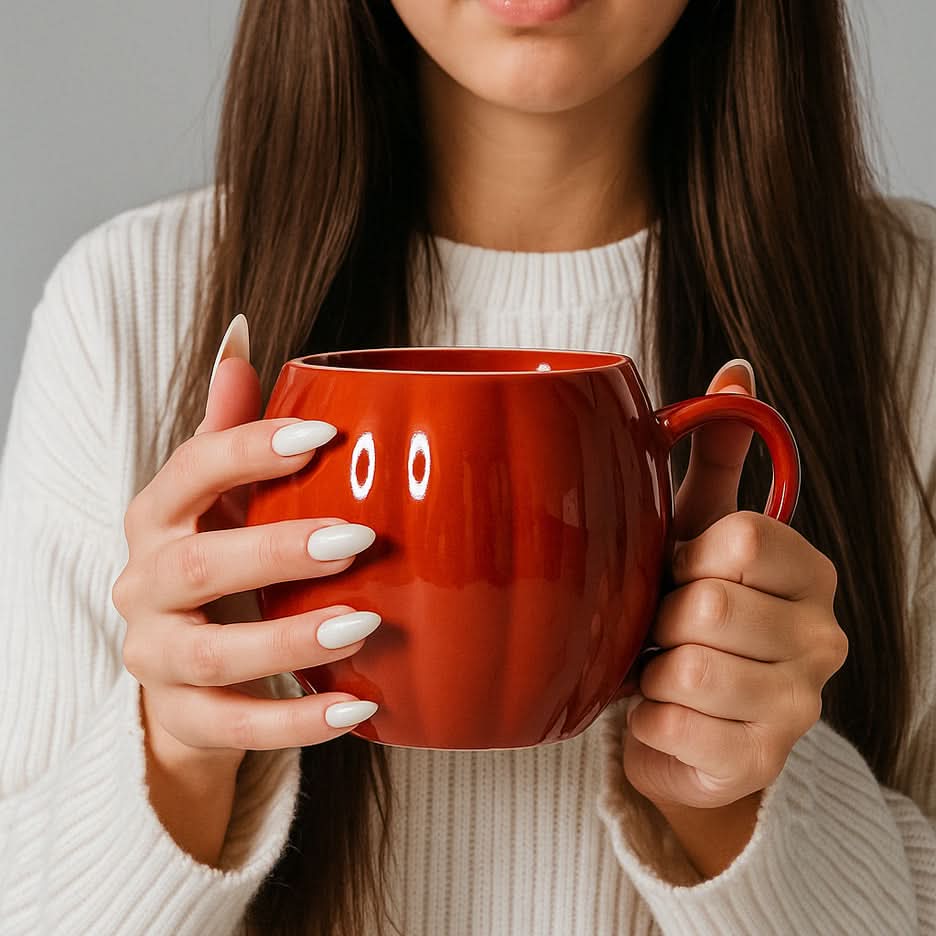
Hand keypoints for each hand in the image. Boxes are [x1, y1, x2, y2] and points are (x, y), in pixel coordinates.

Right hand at [112, 351, 381, 773]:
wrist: (181, 671)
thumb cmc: (215, 567)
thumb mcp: (218, 500)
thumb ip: (228, 430)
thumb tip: (240, 338)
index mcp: (158, 518)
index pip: (190, 472)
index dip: (249, 450)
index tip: (325, 437)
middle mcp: (144, 585)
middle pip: (198, 566)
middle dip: (276, 550)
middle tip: (358, 538)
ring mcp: (154, 657)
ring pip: (211, 654)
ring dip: (289, 639)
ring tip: (364, 624)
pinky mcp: (182, 718)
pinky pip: (234, 728)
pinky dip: (298, 723)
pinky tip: (361, 710)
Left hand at [621, 361, 848, 872]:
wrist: (686, 717)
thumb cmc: (688, 612)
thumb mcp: (700, 529)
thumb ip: (716, 456)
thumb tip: (736, 371)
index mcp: (809, 571)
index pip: (740, 539)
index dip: (686, 554)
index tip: (680, 570)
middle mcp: (823, 638)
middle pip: (707, 606)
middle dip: (661, 616)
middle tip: (663, 627)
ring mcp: (799, 707)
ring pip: (687, 669)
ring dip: (649, 667)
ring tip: (660, 666)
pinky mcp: (758, 763)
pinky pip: (669, 724)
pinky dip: (644, 714)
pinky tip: (664, 710)